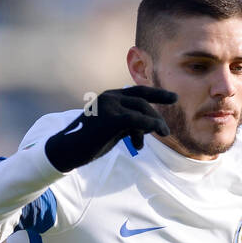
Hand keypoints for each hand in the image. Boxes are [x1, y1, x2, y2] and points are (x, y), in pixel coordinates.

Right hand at [44, 86, 176, 171]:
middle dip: (157, 117)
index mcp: (110, 97)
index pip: (138, 91)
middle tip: (165, 132)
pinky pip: (136, 120)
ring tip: (158, 138)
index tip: (174, 98)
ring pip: (142, 111)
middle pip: (143, 102)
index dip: (158, 94)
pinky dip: (147, 127)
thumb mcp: (111, 129)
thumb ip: (128, 124)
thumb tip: (146, 129)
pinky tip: (150, 136)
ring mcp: (109, 106)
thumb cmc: (88, 142)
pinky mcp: (110, 119)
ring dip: (154, 125)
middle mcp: (110, 97)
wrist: (67, 150)